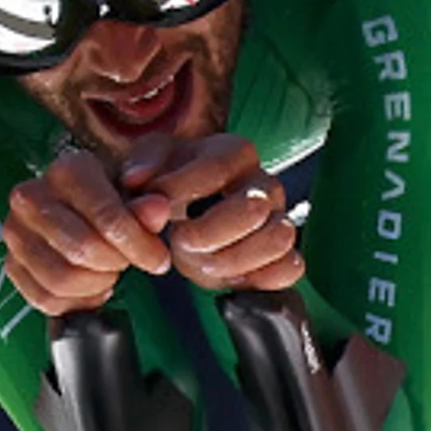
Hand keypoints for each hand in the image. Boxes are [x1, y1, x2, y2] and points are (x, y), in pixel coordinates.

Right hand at [3, 150, 174, 315]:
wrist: (77, 208)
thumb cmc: (111, 200)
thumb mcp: (136, 195)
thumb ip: (148, 205)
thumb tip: (157, 210)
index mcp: (67, 171)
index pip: (108, 218)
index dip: (140, 247)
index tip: (159, 261)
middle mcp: (31, 197)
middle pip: (84, 250)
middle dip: (116, 264)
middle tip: (126, 262)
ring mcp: (15, 232)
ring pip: (63, 279)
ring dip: (96, 284)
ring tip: (108, 272)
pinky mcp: (11, 264)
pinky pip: (45, 299)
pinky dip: (75, 300)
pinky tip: (90, 286)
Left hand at [121, 135, 304, 293]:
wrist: (190, 214)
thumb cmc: (173, 185)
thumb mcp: (149, 166)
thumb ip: (141, 167)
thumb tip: (139, 179)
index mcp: (235, 152)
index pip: (216, 169)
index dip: (180, 192)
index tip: (157, 208)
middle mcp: (264, 184)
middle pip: (253, 208)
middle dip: (208, 233)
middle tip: (181, 242)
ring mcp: (281, 219)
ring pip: (277, 239)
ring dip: (231, 260)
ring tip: (203, 261)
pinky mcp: (286, 256)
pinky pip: (290, 268)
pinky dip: (258, 278)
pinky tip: (228, 276)